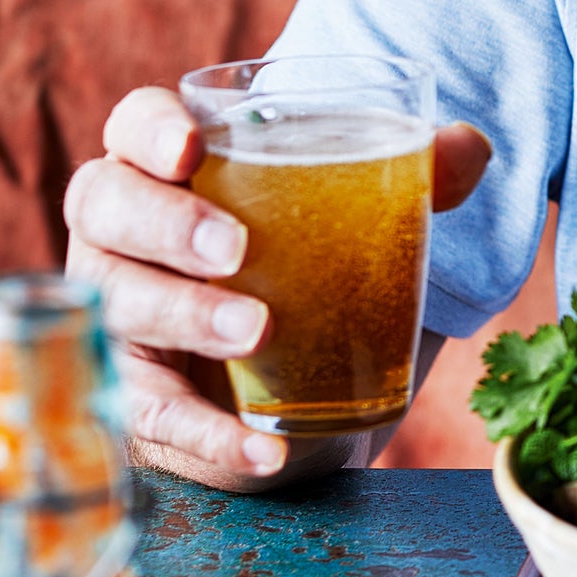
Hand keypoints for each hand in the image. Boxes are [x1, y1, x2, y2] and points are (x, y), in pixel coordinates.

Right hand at [64, 85, 491, 493]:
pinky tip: (261, 449)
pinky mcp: (137, 391)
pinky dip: (208, 433)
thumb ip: (413, 174)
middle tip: (234, 249)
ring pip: (117, 302)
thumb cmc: (308, 263)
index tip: (188, 149)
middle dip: (165, 224)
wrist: (297, 379)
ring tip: (257, 332)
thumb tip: (471, 147)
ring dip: (185, 316)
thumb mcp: (357, 217)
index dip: (149, 131)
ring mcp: (118, 310)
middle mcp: (123, 232)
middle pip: (105, 206)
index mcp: (169, 169)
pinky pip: (151, 413)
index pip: (132, 127)